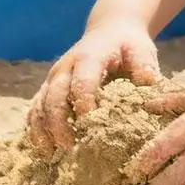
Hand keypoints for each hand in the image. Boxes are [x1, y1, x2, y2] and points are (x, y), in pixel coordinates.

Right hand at [26, 18, 160, 152]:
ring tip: (49, 153)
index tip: (88, 122)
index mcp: (89, 57)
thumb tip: (148, 83)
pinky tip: (41, 147)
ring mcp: (54, 77)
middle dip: (58, 121)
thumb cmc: (128, 44)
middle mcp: (66, 67)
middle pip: (55, 95)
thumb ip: (144, 65)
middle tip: (67, 146)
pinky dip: (35, 127)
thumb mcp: (141, 49)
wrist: (109, 31)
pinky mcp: (49, 86)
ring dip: (42, 128)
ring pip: (40, 102)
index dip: (83, 101)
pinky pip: (35, 107)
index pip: (82, 80)